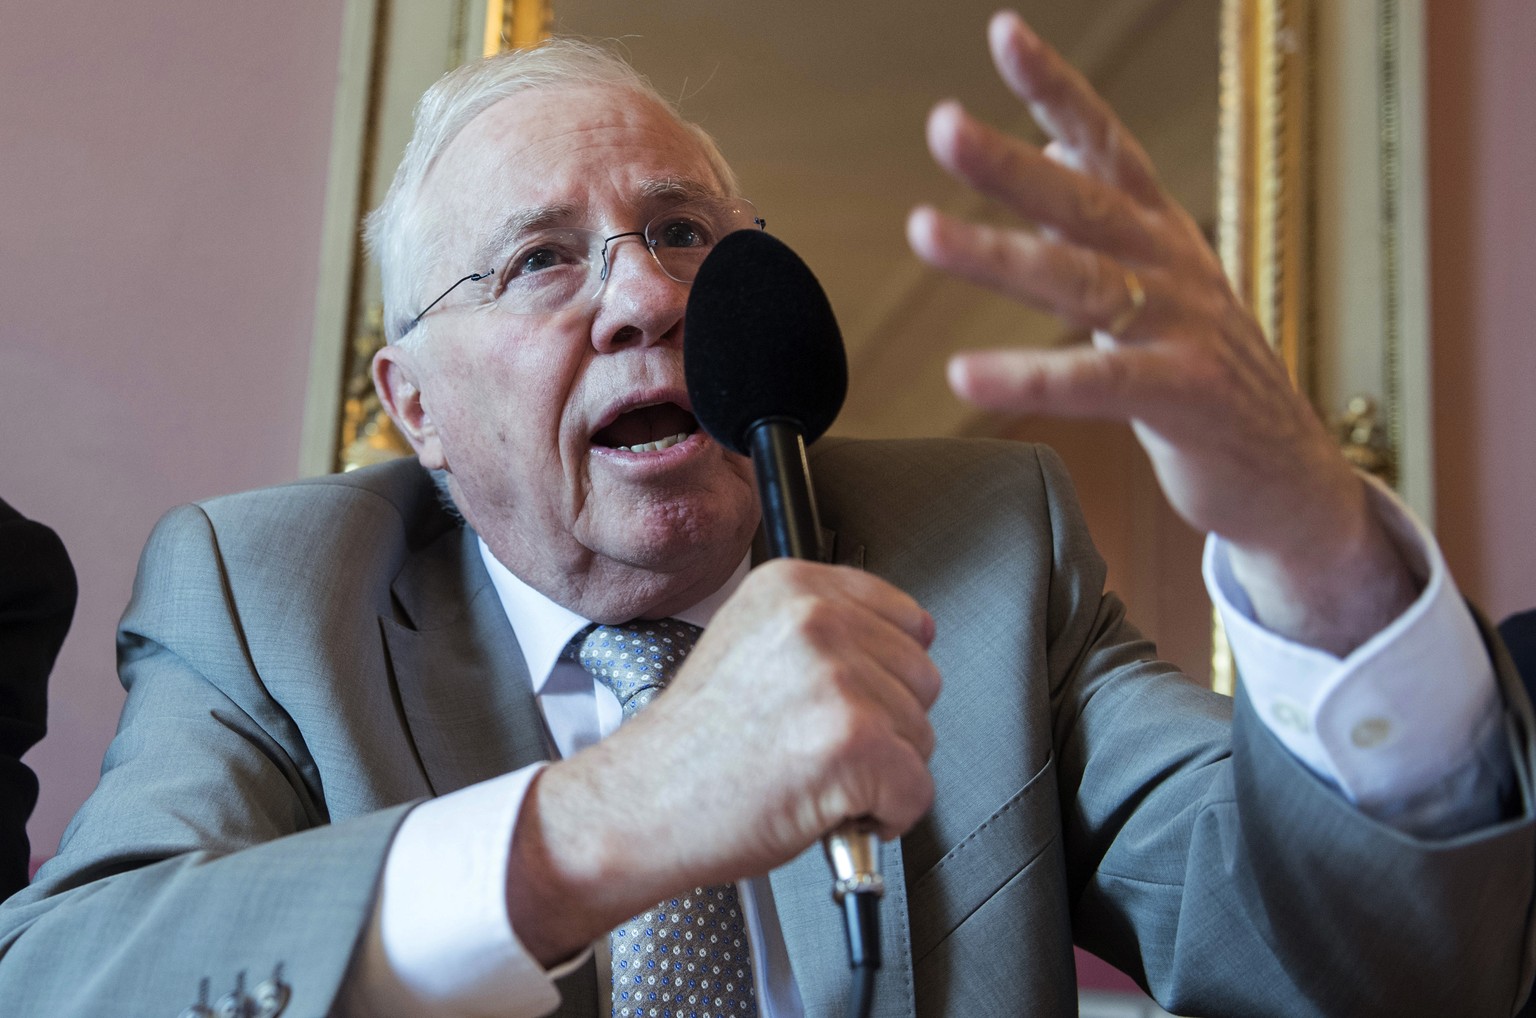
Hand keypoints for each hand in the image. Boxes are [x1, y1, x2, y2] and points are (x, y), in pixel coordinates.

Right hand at [508, 559, 939, 963]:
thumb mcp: (750, 644)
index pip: (908, 622)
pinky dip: (885, 817)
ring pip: (923, 737)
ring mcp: (837, 678)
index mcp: (793, 585)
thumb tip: (904, 647)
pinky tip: (826, 807)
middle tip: (813, 748)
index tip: (841, 704)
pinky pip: (916, 792)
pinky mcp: (854, 742)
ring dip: (880, 773)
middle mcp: (817, 618)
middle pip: (923, 680)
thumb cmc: (691, 746)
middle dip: (885, 727)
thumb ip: (824, 633)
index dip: (884, 679)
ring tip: (809, 775)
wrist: (639, 806)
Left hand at [908, 11, 1417, 651]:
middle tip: (945, 125)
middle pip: (1084, 203)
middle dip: (1010, 163)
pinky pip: (1098, 382)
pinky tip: (966, 374)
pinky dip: (1030, 377)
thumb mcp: (1159, 280)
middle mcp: (1173, 266)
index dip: (1058, 91)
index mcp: (1161, 234)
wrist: (1287, 467)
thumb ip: (1102, 219)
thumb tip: (1048, 149)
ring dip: (998, 254)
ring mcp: (1184, 326)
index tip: (1005, 35)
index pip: (1106, 146)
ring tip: (925, 231)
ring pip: (1082, 280)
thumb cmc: (1206, 371)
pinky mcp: (1186, 394)